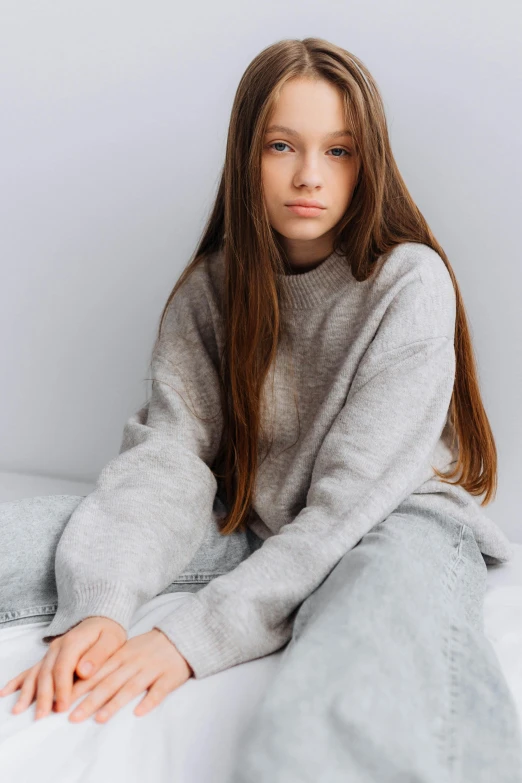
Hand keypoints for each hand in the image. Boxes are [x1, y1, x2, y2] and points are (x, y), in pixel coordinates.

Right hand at [0, 616, 126, 718]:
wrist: (100, 620)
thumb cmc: (108, 633)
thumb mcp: (111, 640)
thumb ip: (98, 655)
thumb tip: (83, 671)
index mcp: (73, 642)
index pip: (63, 668)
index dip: (61, 688)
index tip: (62, 707)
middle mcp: (57, 647)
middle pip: (46, 673)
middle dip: (42, 696)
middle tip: (41, 717)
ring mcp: (50, 653)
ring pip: (35, 673)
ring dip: (26, 693)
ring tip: (18, 711)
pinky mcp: (47, 658)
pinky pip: (29, 670)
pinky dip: (17, 682)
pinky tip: (5, 693)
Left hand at [65, 629, 192, 723]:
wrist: (180, 637)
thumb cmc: (148, 647)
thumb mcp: (126, 650)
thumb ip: (107, 664)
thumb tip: (80, 680)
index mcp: (121, 655)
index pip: (97, 672)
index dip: (79, 688)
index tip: (62, 702)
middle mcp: (134, 662)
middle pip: (110, 682)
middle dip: (90, 701)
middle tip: (73, 717)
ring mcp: (152, 669)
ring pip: (131, 687)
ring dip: (115, 704)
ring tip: (100, 719)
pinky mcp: (169, 677)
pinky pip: (158, 690)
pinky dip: (149, 701)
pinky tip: (139, 712)